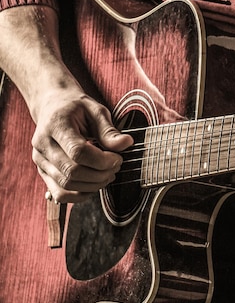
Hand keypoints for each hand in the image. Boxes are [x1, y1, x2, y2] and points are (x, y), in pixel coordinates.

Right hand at [31, 88, 132, 203]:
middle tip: (115, 167)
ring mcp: (40, 160)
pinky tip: (94, 184)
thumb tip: (126, 144)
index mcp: (56, 125)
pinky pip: (60, 193)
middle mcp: (42, 144)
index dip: (102, 161)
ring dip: (93, 185)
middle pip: (72, 172)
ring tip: (107, 174)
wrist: (53, 107)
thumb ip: (109, 130)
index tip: (118, 158)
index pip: (78, 152)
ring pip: (67, 185)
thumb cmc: (76, 109)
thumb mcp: (96, 111)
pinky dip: (80, 195)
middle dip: (100, 175)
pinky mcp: (43, 172)